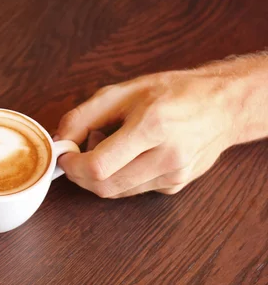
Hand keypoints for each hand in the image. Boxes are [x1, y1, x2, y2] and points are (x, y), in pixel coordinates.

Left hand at [55, 65, 255, 197]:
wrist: (224, 105)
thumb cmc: (173, 93)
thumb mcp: (123, 91)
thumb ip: (83, 116)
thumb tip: (60, 142)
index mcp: (152, 126)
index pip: (99, 166)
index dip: (73, 166)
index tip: (65, 156)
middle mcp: (167, 156)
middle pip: (105, 187)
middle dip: (81, 176)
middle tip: (77, 157)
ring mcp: (174, 176)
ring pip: (117, 193)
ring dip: (100, 177)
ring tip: (109, 149)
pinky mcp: (176, 186)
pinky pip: (134, 191)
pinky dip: (121, 178)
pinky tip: (130, 157)